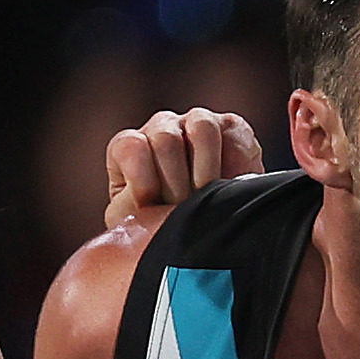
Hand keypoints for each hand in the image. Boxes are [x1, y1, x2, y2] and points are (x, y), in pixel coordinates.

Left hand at [103, 108, 263, 229]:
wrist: (209, 235)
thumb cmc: (165, 231)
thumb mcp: (138, 228)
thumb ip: (126, 214)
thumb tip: (135, 210)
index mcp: (130, 149)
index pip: (131, 146)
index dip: (143, 180)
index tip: (151, 209)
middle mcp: (162, 129)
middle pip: (166, 139)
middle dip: (177, 185)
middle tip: (183, 210)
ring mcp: (196, 123)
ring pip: (202, 128)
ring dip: (207, 172)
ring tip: (207, 201)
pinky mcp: (230, 126)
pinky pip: (230, 134)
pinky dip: (233, 163)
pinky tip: (230, 185)